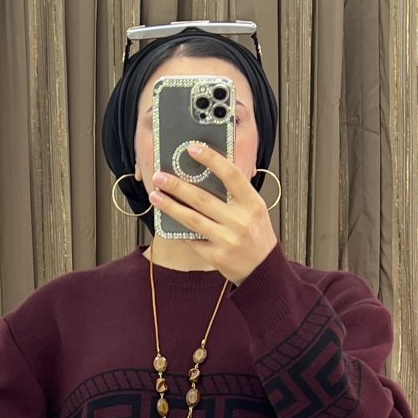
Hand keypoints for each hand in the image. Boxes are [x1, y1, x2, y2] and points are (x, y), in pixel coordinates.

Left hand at [148, 143, 277, 284]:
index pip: (231, 175)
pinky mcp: (216, 256)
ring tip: (155, 196)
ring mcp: (227, 239)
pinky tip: (165, 220)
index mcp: (252, 203)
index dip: (211, 159)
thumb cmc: (256, 234)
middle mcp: (240, 220)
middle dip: (177, 186)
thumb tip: (206, 173)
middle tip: (159, 176)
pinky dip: (178, 229)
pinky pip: (192, 239)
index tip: (192, 148)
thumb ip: (235, 194)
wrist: (262, 268)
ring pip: (192, 219)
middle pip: (202, 198)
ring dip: (170, 206)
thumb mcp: (254, 209)